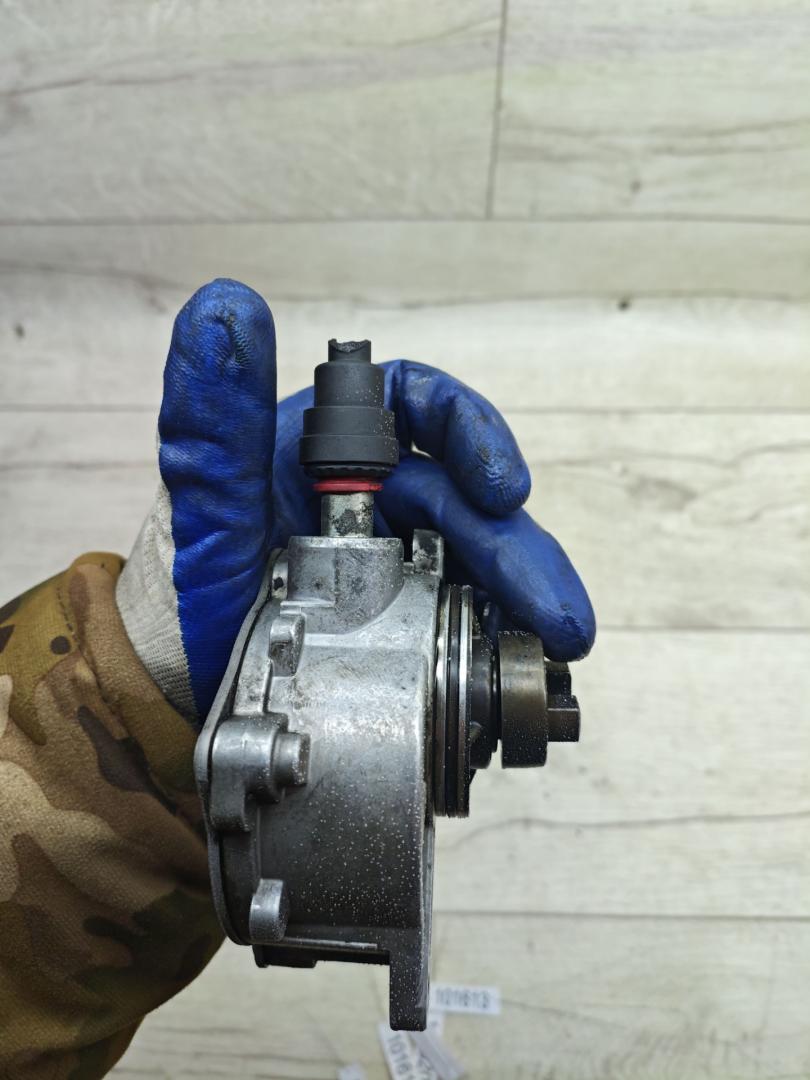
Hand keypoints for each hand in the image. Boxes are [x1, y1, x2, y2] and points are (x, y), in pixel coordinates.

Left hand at [117, 279, 594, 722]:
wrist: (183, 689)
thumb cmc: (183, 592)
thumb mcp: (204, 509)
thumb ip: (215, 415)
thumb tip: (225, 306)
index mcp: (331, 449)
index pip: (420, 406)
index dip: (474, 434)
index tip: (505, 488)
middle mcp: (374, 496)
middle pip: (467, 500)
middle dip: (517, 551)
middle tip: (555, 610)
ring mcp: (398, 558)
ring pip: (480, 559)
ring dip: (526, 595)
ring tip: (560, 640)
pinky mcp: (412, 615)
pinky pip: (470, 611)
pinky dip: (501, 631)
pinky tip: (525, 657)